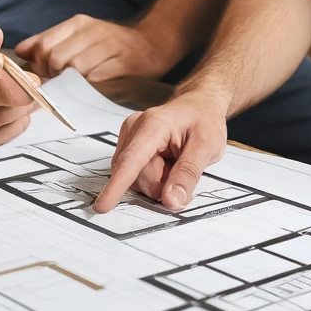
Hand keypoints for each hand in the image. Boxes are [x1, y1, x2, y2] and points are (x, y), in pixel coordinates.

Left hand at [15, 15, 175, 82]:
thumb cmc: (111, 44)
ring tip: (78, 85)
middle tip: (62, 82)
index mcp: (79, 23)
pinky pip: (97, 78)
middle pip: (55, 57)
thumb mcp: (80, 34)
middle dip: (54, 75)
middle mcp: (94, 30)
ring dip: (72, 82)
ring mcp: (111, 45)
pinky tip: (94, 87)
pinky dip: (90, 86)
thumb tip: (21, 50)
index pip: (43, 44)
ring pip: (75, 68)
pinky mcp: (125, 61)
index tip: (47, 74)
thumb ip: (49, 40)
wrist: (154, 42)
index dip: (40, 65)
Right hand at [92, 90, 228, 213]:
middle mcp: (135, 127)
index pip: (132, 160)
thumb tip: (171, 201)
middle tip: (182, 167)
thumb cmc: (204, 120)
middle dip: (161, 184)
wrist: (200, 104)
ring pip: (134, 179)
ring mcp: (129, 136)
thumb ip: (189, 174)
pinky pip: (134, 174)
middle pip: (137, 177)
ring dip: (157, 180)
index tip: (103, 206)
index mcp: (154, 124)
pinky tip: (165, 162)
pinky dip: (152, 176)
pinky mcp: (128, 145)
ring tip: (174, 161)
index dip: (117, 186)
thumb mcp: (208, 146)